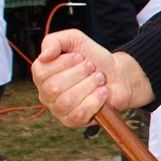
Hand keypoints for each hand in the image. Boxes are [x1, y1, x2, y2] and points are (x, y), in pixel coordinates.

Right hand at [32, 30, 153, 127]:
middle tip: (92, 68)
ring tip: (99, 78)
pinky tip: (103, 92)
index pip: (42, 71)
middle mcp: (46, 93)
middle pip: (54, 87)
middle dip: (80, 74)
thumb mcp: (74, 39)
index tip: (80, 57)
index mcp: (42, 74)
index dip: (64, 62)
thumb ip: (53, 41)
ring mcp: (58, 109)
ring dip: (89, 86)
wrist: (118, 74)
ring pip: (67, 101)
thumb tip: (43, 56)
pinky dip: (95, 100)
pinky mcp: (72, 121)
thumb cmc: (94, 58)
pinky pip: (79, 114)